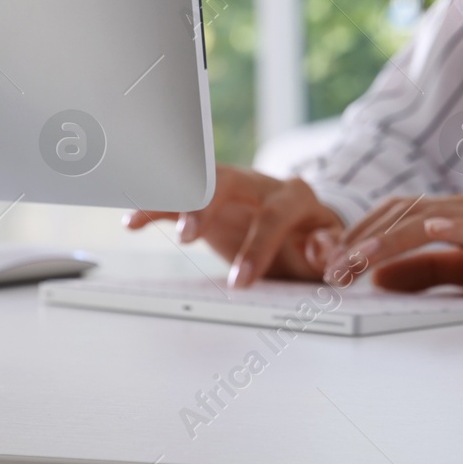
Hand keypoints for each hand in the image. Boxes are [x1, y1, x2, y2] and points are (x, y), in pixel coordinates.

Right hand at [124, 164, 343, 287]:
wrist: (304, 224)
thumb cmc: (314, 239)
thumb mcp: (330, 249)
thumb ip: (330, 250)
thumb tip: (321, 249)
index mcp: (294, 196)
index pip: (275, 215)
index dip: (258, 247)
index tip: (239, 282)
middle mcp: (260, 184)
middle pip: (228, 181)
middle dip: (205, 206)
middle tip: (187, 236)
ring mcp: (231, 187)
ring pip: (196, 181)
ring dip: (171, 199)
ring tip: (141, 218)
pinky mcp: (207, 199)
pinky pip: (177, 195)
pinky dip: (155, 206)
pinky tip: (132, 221)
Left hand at [317, 193, 462, 292]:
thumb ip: (430, 272)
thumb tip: (381, 279)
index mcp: (459, 211)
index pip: (396, 214)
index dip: (361, 236)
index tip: (332, 263)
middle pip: (402, 213)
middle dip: (360, 241)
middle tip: (330, 271)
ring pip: (427, 218)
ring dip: (386, 240)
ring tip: (356, 262)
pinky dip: (450, 226)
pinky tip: (427, 232)